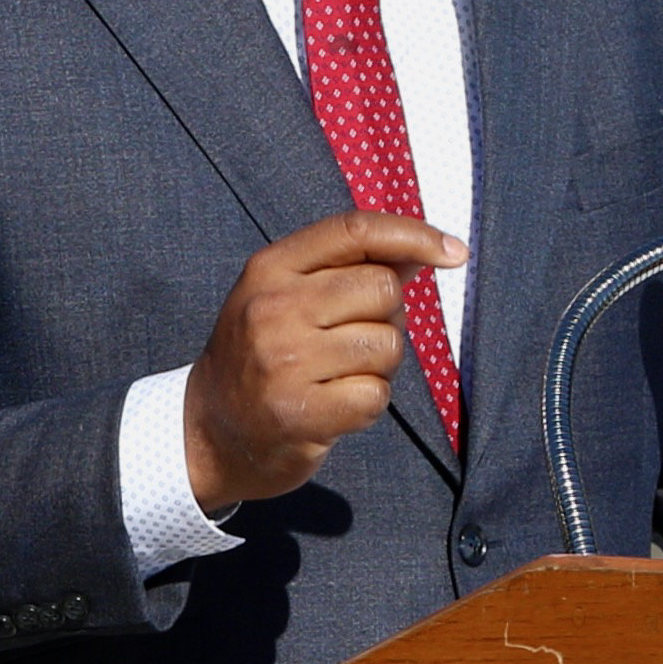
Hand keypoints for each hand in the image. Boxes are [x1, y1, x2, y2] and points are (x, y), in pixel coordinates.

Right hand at [185, 211, 460, 514]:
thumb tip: (424, 251)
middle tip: (352, 342)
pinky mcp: (300, 413)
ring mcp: (284, 362)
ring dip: (379, 366)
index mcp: (270, 269)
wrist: (208, 433)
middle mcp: (273, 308)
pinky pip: (376, 395)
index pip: (355, 230)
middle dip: (387, 317)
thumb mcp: (287, 297)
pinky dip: (367, 404)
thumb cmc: (261, 358)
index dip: (414, 235)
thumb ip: (349, 270)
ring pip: (387, 345)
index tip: (454, 253)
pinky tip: (333, 406)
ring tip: (338, 376)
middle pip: (383, 289)